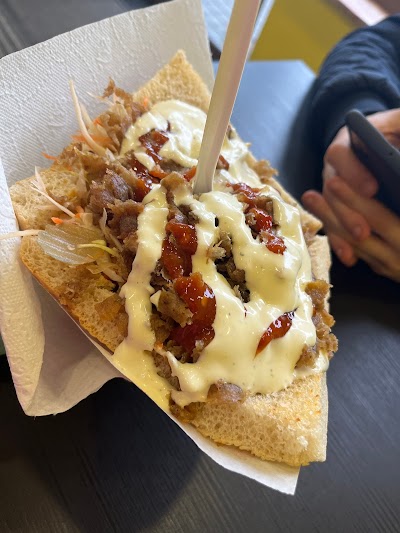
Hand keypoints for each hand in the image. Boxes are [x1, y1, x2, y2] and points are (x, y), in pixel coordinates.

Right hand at [302, 108, 399, 281]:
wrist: (373, 142)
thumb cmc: (389, 130)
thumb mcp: (395, 121)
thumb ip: (397, 124)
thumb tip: (399, 152)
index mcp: (346, 142)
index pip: (339, 154)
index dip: (352, 173)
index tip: (372, 188)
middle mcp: (333, 168)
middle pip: (332, 191)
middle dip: (347, 212)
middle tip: (364, 229)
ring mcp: (332, 190)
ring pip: (331, 211)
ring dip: (342, 230)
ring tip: (360, 242)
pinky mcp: (338, 208)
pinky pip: (334, 226)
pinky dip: (341, 242)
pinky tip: (350, 257)